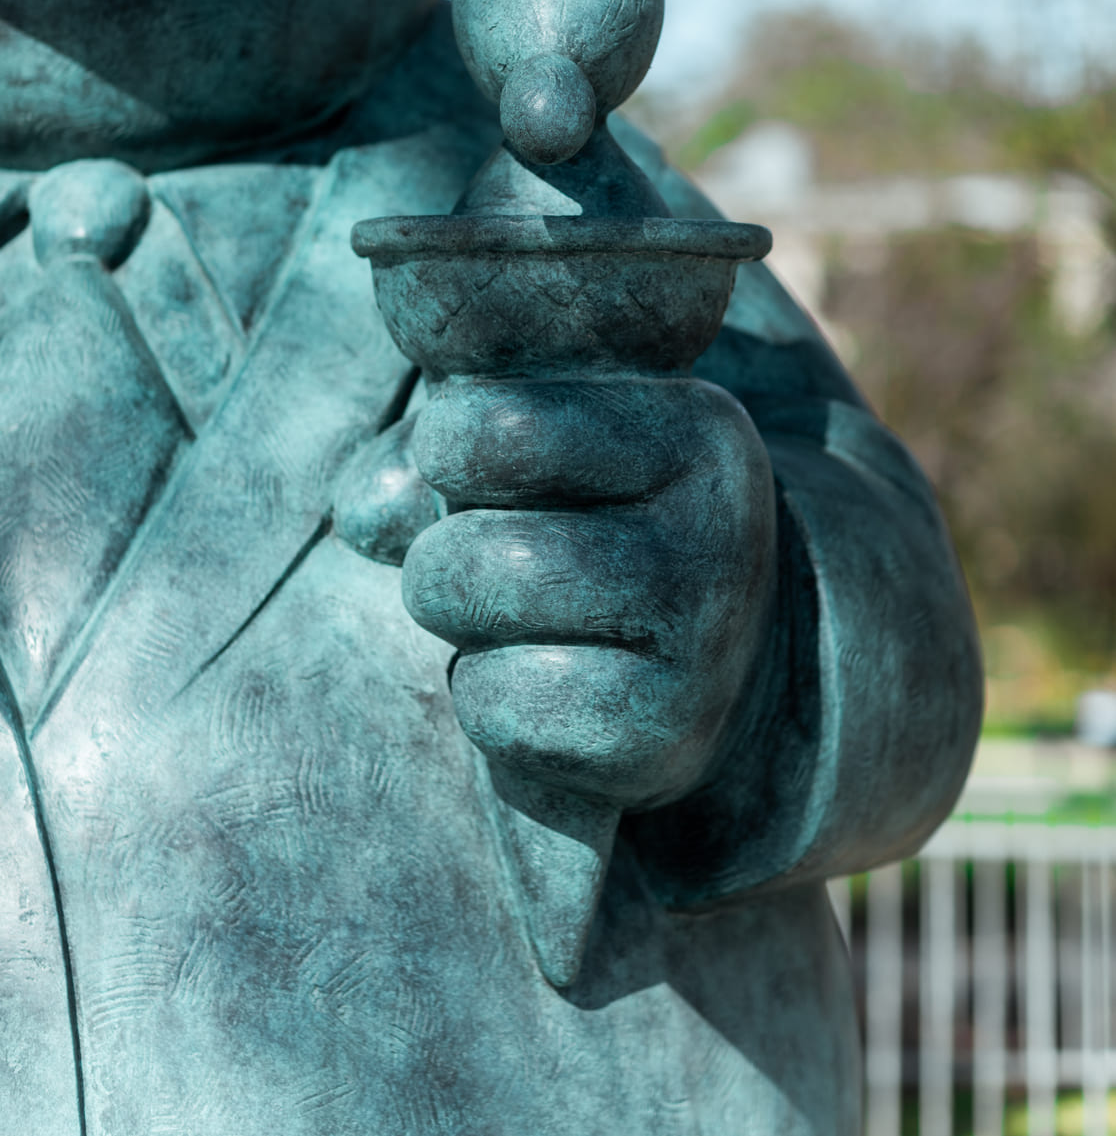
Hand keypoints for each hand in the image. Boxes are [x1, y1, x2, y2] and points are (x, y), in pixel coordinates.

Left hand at [404, 376, 776, 811]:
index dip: (447, 451)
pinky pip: (498, 709)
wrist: (710, 667)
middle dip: (441, 559)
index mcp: (686, 422)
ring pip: (484, 606)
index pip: (488, 421)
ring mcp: (705, 631)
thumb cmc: (587, 527)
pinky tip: (548, 694)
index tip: (484, 472)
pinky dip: (490, 707)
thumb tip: (368, 510)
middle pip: (472, 535)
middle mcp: (716, 517)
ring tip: (512, 626)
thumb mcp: (530, 448)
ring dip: (462, 628)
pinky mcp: (670, 735)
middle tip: (488, 573)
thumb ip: (443, 443)